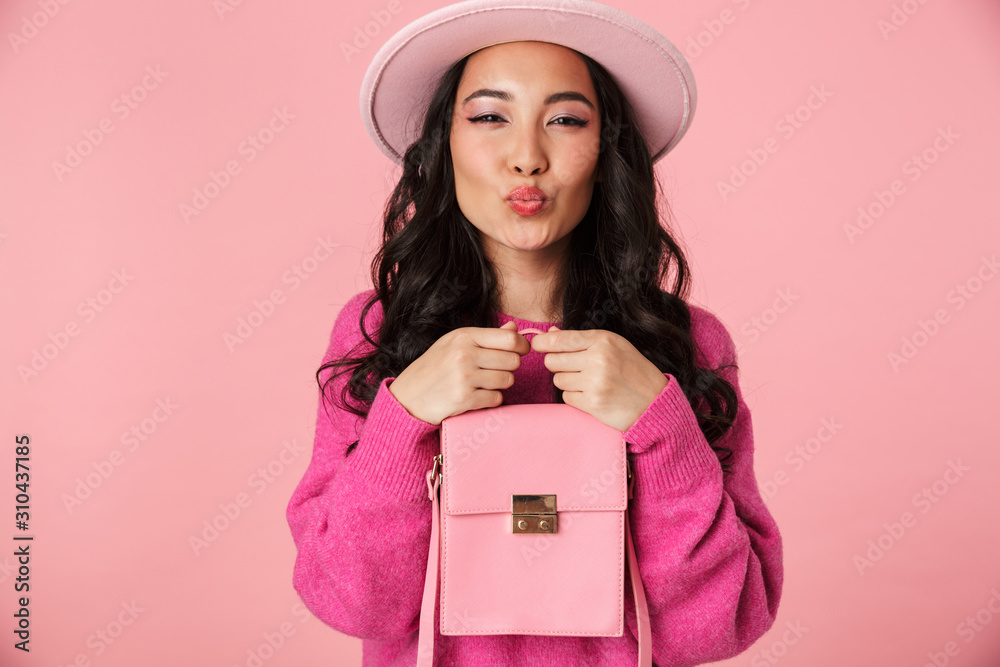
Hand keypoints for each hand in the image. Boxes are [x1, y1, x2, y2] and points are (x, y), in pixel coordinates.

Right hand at [387, 320, 529, 425]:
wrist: (408, 397)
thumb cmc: (434, 368)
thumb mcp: (455, 344)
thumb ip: (486, 336)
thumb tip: (514, 329)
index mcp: (464, 336)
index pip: (510, 338)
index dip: (522, 346)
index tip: (520, 351)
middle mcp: (464, 354)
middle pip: (513, 360)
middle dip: (509, 367)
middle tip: (494, 370)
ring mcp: (464, 377)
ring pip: (508, 380)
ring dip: (500, 384)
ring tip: (483, 383)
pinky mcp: (464, 399)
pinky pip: (496, 398)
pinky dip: (491, 399)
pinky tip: (477, 396)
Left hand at [529, 327, 668, 431]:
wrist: (655, 402)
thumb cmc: (633, 371)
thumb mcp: (614, 346)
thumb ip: (582, 340)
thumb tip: (550, 334)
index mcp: (603, 340)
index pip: (559, 339)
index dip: (542, 342)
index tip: (537, 344)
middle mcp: (598, 359)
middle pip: (552, 361)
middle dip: (557, 365)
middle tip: (573, 368)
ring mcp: (595, 382)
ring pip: (558, 380)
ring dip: (567, 382)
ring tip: (588, 382)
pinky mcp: (593, 403)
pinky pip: (566, 397)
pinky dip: (575, 397)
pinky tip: (591, 395)